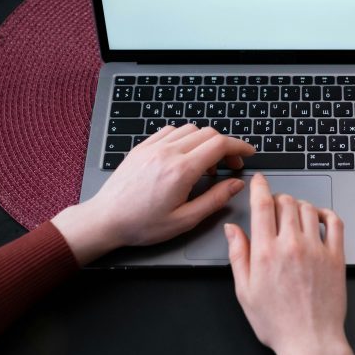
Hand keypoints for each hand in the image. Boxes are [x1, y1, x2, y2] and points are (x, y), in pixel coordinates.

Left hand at [53, 125, 254, 263]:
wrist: (106, 220)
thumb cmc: (142, 224)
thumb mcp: (185, 220)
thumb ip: (215, 200)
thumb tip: (236, 184)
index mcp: (181, 170)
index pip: (220, 144)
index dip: (240, 146)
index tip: (248, 153)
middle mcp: (168, 153)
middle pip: (208, 134)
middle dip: (226, 146)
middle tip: (230, 165)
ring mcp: (153, 147)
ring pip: (190, 129)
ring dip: (205, 142)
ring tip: (206, 165)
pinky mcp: (142, 147)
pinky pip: (170, 131)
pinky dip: (184, 138)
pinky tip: (184, 156)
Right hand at [225, 173, 354, 354]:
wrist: (310, 341)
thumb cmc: (277, 323)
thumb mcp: (244, 291)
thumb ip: (238, 256)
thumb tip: (232, 230)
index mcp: (266, 252)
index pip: (262, 205)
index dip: (260, 187)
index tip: (259, 181)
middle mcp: (292, 245)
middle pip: (286, 202)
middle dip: (277, 198)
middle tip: (274, 205)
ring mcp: (317, 249)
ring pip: (308, 208)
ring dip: (299, 205)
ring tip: (293, 214)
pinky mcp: (336, 257)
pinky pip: (334, 223)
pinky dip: (326, 214)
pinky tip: (319, 218)